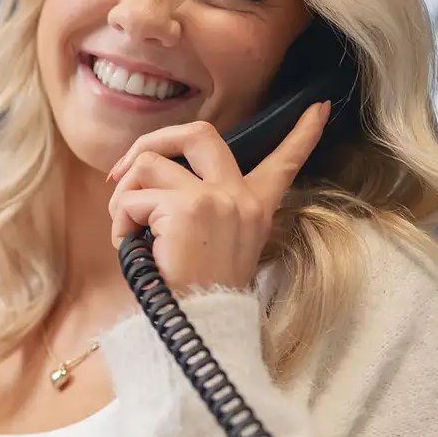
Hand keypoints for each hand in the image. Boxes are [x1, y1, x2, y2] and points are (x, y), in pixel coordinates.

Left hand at [105, 102, 329, 294]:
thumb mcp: (216, 246)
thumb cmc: (197, 293)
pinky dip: (118, 221)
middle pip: (198, 132)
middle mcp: (240, 197)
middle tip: (126, 167)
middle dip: (154, 138)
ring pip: (148, 164)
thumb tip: (155, 177)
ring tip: (127, 228)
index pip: (284, 163)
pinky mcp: (184, 209)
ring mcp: (214, 199)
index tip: (318, 108)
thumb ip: (202, 208)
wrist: (197, 328)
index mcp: (255, 208)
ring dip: (123, 194)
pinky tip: (128, 246)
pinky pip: (132, 199)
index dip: (302, 134)